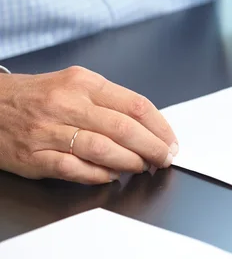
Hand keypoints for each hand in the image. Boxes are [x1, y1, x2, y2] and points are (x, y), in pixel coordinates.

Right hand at [0, 66, 177, 184]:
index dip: (160, 127)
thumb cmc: (39, 96)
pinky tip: (111, 176)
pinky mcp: (34, 156)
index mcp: (84, 83)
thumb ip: (110, 102)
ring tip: (142, 167)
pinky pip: (74, 169)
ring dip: (130, 162)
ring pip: (103, 149)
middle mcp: (67, 103)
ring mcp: (49, 130)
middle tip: (164, 158)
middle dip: (153, 148)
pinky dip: (99, 175)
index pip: (135, 104)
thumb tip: (148, 128)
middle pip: (124, 128)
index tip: (171, 141)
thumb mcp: (76, 84)